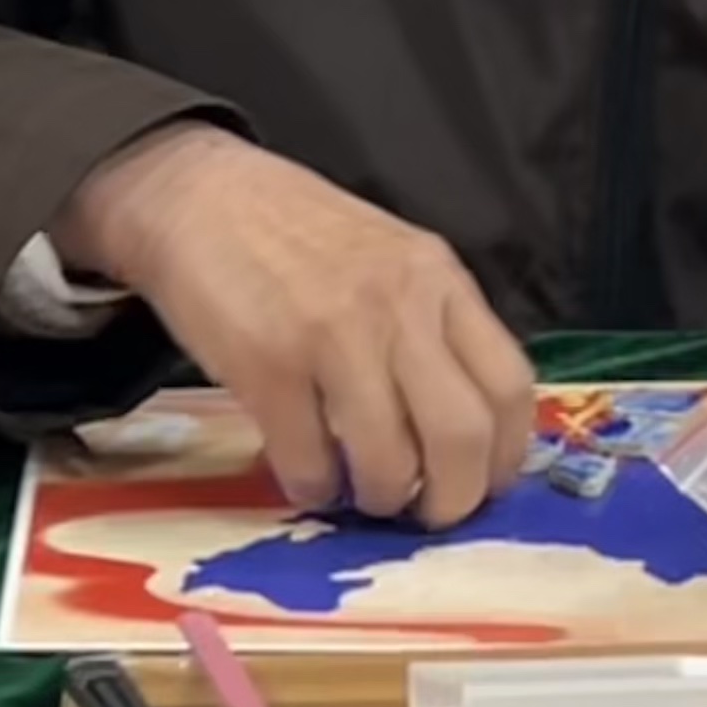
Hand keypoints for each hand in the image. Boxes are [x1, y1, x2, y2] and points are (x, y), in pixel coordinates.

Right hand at [55, 126, 536, 527]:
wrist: (196, 195)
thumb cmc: (295, 234)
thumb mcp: (392, 258)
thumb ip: (431, 327)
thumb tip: (463, 429)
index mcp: (439, 280)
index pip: (510, 385)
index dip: (507, 455)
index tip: (484, 484)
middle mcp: (399, 307)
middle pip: (464, 434)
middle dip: (453, 499)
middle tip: (429, 511)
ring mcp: (333, 336)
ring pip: (389, 461)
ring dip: (380, 497)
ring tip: (363, 493)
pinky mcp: (268, 366)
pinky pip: (310, 463)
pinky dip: (313, 488)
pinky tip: (307, 476)